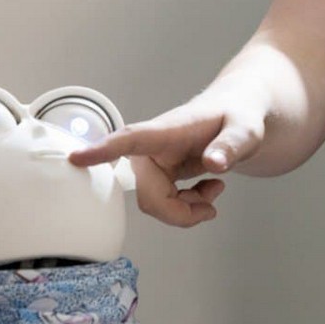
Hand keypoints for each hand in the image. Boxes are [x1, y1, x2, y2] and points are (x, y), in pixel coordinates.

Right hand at [69, 91, 266, 226]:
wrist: (240, 112)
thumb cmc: (241, 113)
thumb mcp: (247, 127)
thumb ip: (232, 145)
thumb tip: (214, 165)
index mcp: (167, 130)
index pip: (130, 140)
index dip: (103, 151)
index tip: (76, 158)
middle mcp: (154, 148)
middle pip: (148, 192)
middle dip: (177, 211)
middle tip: (211, 210)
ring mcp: (156, 162)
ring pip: (154, 202)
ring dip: (185, 210)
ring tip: (214, 194)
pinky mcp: (161, 173)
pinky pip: (163, 201)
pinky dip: (187, 206)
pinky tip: (208, 191)